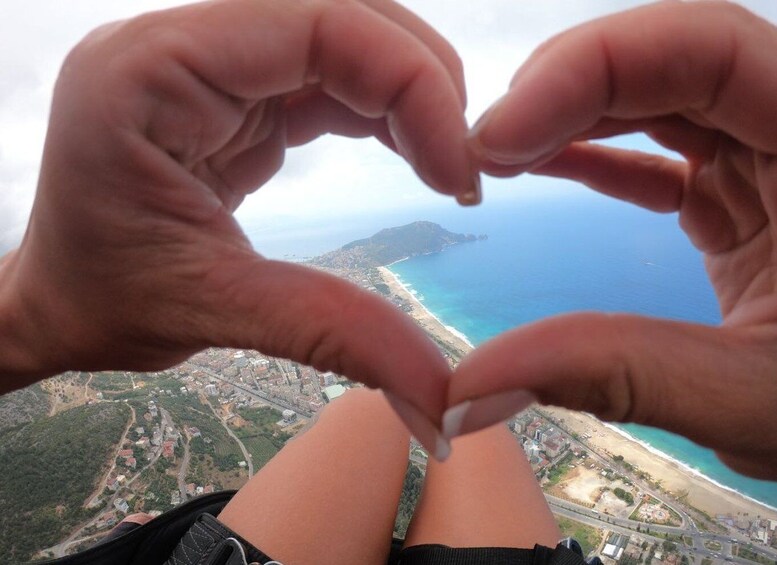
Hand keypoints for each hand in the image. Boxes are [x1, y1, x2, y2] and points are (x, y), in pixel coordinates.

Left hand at [0, 0, 478, 454]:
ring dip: (409, 93)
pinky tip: (414, 155)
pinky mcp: (235, 94)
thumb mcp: (211, 309)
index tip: (457, 172)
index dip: (409, 83)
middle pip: (337, 14)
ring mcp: (209, 64)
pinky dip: (384, 112)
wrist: (62, 304)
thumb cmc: (103, 301)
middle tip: (463, 165)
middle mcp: (179, 46)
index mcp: (150, 70)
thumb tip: (440, 396)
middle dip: (419, 81)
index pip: (313, 22)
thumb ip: (329, 333)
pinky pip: (328, 78)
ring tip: (447, 165)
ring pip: (341, 39)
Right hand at [446, 1, 776, 478]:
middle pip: (675, 59)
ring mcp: (772, 163)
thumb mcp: (755, 399)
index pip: (711, 49)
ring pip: (664, 96)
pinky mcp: (743, 196)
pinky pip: (664, 153)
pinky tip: (540, 168)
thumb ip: (620, 375)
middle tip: (482, 146)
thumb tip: (474, 382)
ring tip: (499, 153)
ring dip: (574, 114)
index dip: (594, 67)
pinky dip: (598, 156)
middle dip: (567, 87)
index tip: (502, 133)